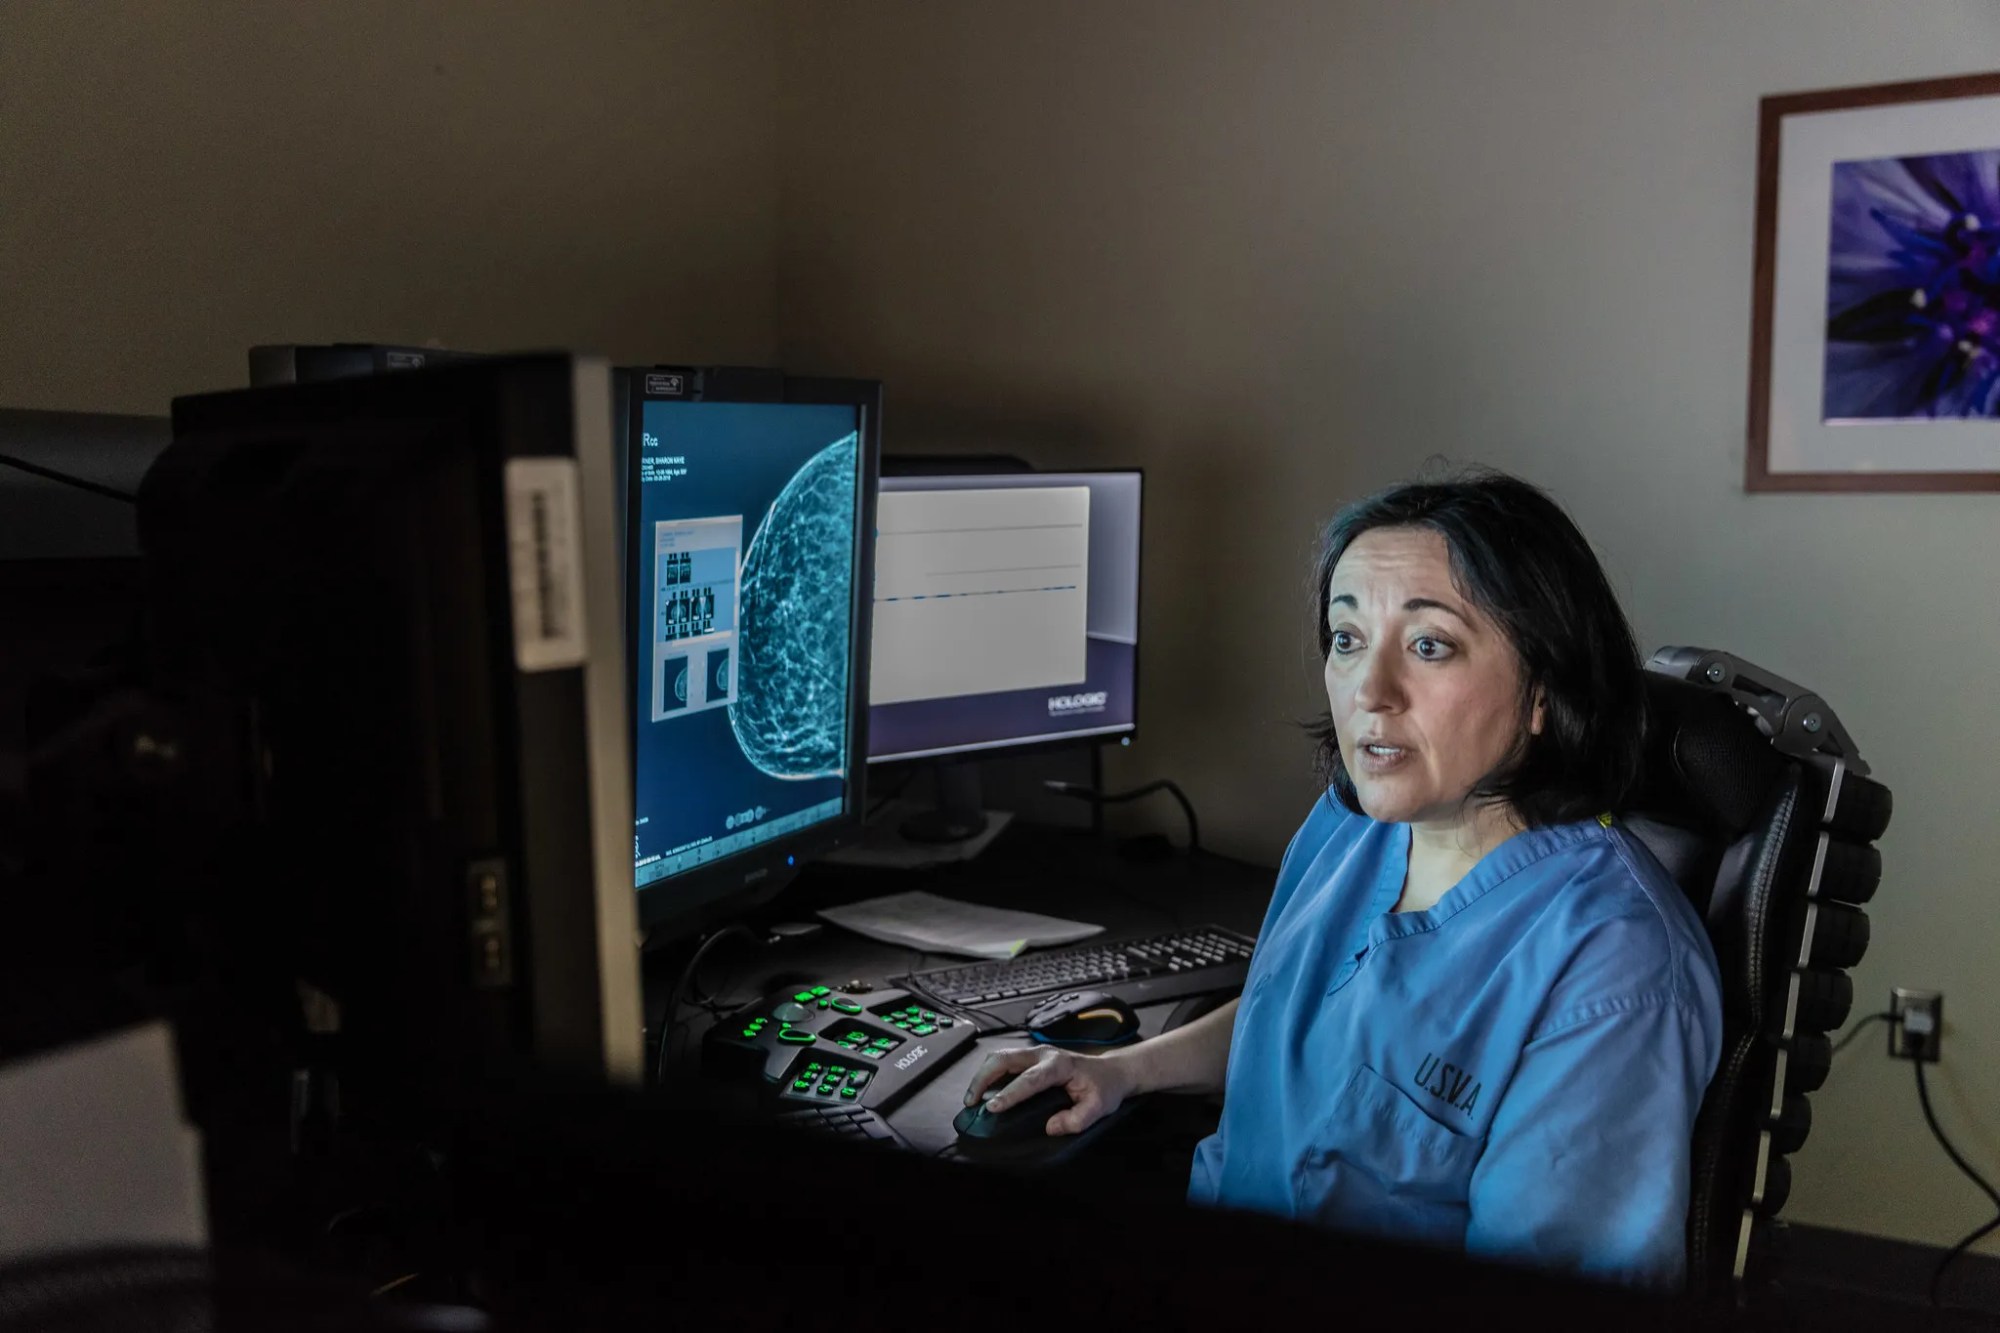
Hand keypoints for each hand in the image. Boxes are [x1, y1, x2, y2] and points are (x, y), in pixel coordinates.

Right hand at [961, 1044, 1133, 1136]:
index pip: (1029, 1079)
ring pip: (1000, 1057)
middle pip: (1004, 1059)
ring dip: (982, 1075)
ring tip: (972, 1099)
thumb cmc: (1104, 1087)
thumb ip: (1077, 1120)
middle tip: (971, 1102)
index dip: (1009, 1093)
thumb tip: (1051, 1126)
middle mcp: (1043, 1055)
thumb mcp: (1099, 1108)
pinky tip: (983, 1091)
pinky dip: (989, 1074)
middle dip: (983, 1078)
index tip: (992, 1107)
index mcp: (1059, 1065)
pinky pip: (1004, 1062)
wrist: (1111, 1071)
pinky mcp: (1031, 1059)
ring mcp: (1035, 1054)